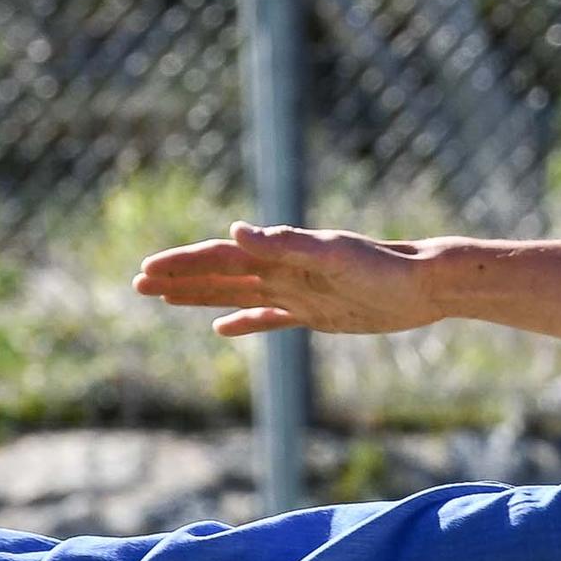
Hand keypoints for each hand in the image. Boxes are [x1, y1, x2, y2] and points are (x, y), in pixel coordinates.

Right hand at [135, 223, 456, 339]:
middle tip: (137, 283)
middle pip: (219, 275)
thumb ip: (284, 244)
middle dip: (178, 279)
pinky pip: (270, 318)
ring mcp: (296, 293)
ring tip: (163, 299)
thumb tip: (235, 232)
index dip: (182, 264)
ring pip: (236, 294)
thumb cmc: (382, 266)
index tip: (146, 270)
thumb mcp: (331, 254)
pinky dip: (244, 322)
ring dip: (200, 297)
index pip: (219, 258)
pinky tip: (221, 329)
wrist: (423, 285)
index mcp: (279, 254)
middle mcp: (282, 271)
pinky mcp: (316, 313)